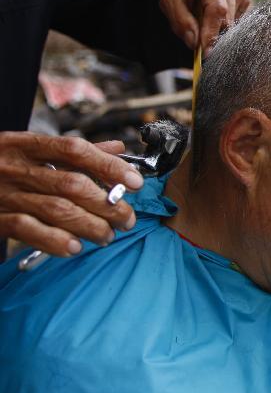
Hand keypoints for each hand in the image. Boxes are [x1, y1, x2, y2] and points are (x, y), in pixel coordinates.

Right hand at [0, 132, 143, 256]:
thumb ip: (72, 153)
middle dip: (107, 204)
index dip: (109, 165)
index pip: (74, 149)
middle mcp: (12, 167)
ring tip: (107, 236)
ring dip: (90, 225)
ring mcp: (2, 194)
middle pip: (72, 184)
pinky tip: (75, 247)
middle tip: (126, 219)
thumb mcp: (26, 151)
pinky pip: (28, 229)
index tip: (135, 182)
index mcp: (24, 145)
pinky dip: (56, 240)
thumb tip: (117, 148)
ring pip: (56, 209)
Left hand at [159, 0, 250, 54]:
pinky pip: (236, 21)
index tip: (206, 51)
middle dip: (212, 34)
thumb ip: (179, 20)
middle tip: (197, 42)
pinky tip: (211, 14)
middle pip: (226, 18)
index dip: (212, 32)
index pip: (216, 7)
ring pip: (232, 22)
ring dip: (216, 29)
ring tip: (200, 17)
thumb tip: (194, 43)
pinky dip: (222, 24)